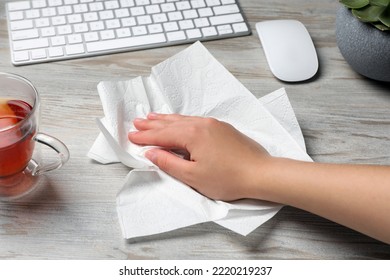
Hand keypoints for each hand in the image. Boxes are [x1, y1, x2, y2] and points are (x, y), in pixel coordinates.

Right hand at [128, 113, 271, 200]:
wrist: (260, 173)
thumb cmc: (228, 178)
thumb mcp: (193, 176)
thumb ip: (169, 163)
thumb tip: (152, 153)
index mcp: (192, 134)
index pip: (162, 135)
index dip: (145, 137)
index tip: (132, 136)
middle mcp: (201, 124)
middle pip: (171, 123)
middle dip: (152, 124)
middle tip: (137, 122)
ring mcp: (213, 124)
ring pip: (183, 119)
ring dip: (166, 119)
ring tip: (152, 116)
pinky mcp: (222, 128)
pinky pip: (195, 120)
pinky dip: (182, 121)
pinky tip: (179, 122)